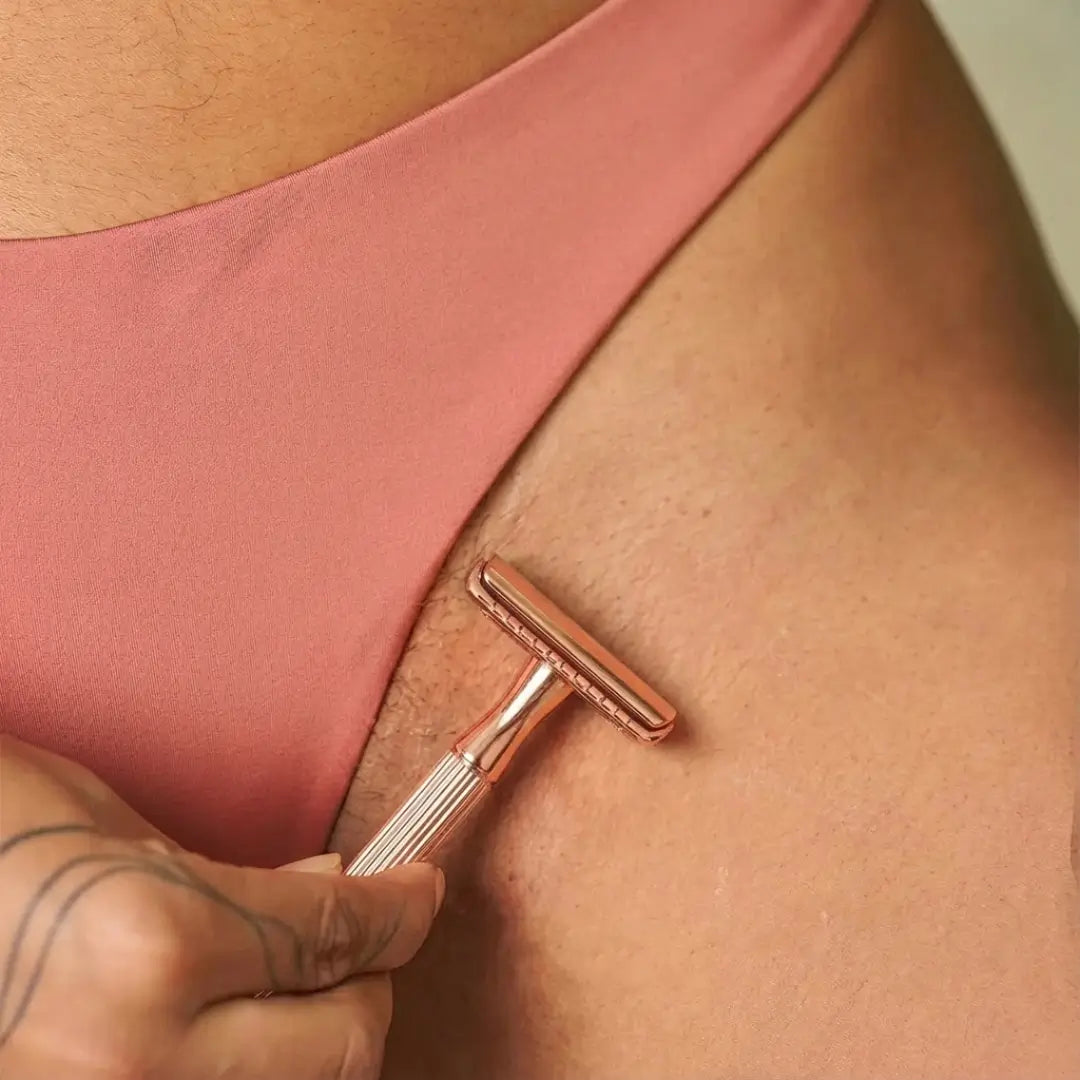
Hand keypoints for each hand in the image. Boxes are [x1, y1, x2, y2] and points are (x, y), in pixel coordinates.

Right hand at [0, 734, 443, 1078]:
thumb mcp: (118, 837)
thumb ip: (240, 880)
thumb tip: (334, 892)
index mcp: (152, 946)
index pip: (337, 934)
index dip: (401, 907)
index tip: (418, 888)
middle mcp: (138, 1059)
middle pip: (343, 1045)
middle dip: (369, 983)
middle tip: (364, 938)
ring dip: (321, 1040)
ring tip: (306, 986)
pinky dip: (257, 1071)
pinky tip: (242, 1030)